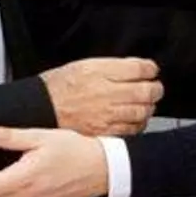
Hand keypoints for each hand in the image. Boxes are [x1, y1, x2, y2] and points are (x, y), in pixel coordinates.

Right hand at [41, 57, 162, 135]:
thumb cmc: (58, 87)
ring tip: (145, 104)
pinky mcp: (104, 132)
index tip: (151, 71)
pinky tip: (134, 119)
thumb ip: (111, 67)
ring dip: (148, 107)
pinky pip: (132, 129)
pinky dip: (138, 124)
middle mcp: (106, 93)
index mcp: (101, 72)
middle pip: (147, 91)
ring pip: (143, 111)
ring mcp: (107, 115)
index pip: (141, 68)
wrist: (40, 109)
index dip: (150, 69)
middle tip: (154, 88)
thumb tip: (136, 68)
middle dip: (155, 89)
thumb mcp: (83, 65)